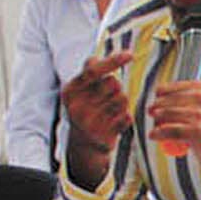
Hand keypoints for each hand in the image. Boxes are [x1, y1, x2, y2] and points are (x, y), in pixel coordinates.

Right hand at [61, 52, 135, 183]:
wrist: (83, 145)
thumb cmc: (85, 109)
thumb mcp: (80, 89)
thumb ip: (90, 71)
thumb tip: (104, 56)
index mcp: (70, 91)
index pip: (93, 70)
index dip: (113, 61)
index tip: (130, 54)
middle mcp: (77, 106)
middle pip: (113, 82)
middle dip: (115, 86)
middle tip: (106, 96)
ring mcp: (90, 123)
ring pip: (122, 98)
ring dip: (121, 102)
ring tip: (109, 111)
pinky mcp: (104, 136)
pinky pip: (127, 116)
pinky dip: (125, 118)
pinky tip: (114, 124)